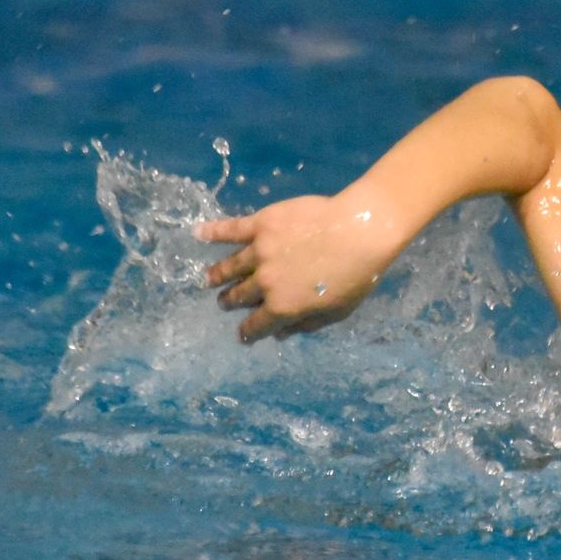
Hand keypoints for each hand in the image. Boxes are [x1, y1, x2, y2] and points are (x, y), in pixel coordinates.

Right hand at [196, 192, 406, 342]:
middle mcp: (264, 282)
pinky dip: (212, 232)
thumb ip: (306, 325)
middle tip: (227, 301)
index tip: (243, 334)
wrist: (362, 230)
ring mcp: (260, 251)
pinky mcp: (262, 224)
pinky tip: (198, 233)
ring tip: (210, 278)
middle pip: (239, 295)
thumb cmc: (357, 275)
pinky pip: (231, 229)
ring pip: (230, 267)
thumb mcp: (337, 312)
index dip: (248, 333)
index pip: (255, 325)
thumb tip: (280, 335)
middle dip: (231, 301)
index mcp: (282, 307)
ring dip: (217, 275)